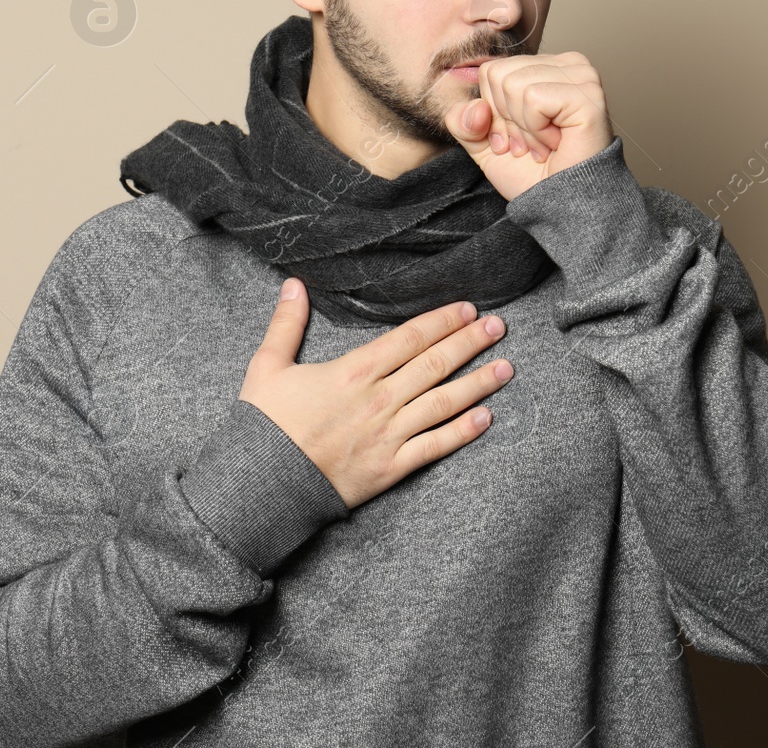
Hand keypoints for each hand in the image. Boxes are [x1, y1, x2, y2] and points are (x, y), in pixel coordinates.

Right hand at [239, 279, 512, 510]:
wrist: (261, 483)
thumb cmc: (264, 424)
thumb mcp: (267, 366)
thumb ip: (286, 324)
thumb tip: (294, 284)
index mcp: (353, 370)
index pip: (409, 338)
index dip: (442, 320)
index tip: (467, 308)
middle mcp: (378, 399)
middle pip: (435, 363)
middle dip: (469, 342)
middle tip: (498, 326)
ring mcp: (388, 434)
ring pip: (444, 402)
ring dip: (478, 382)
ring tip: (506, 366)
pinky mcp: (391, 467)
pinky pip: (435, 446)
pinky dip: (463, 431)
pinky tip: (487, 418)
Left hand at [442, 51, 614, 202]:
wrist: (563, 207)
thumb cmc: (533, 174)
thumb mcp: (483, 145)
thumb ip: (463, 122)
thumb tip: (476, 107)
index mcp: (546, 67)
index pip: (492, 70)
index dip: (495, 112)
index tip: (518, 137)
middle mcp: (567, 64)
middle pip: (499, 75)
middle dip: (507, 121)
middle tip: (532, 144)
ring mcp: (581, 76)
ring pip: (513, 84)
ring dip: (523, 129)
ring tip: (544, 145)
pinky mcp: (587, 94)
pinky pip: (533, 99)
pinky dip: (536, 130)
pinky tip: (556, 142)